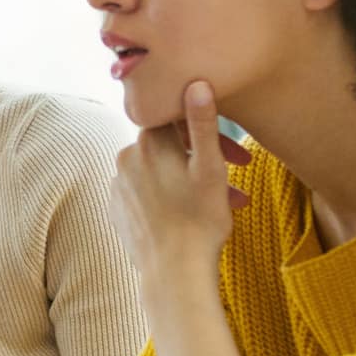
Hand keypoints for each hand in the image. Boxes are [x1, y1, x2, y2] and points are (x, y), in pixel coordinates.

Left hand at [111, 79, 251, 272]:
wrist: (173, 273)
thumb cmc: (199, 221)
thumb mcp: (210, 168)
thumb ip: (202, 123)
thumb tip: (196, 82)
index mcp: (148, 142)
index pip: (177, 119)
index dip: (207, 132)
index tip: (235, 154)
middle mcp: (126, 158)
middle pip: (169, 146)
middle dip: (203, 159)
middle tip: (238, 180)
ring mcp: (119, 185)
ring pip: (161, 172)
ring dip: (190, 181)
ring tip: (222, 205)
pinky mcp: (118, 209)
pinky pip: (146, 193)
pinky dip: (168, 198)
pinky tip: (189, 215)